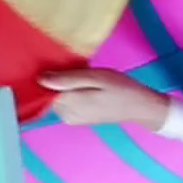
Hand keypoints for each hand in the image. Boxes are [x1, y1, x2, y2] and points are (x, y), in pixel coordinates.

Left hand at [42, 67, 170, 128]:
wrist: (141, 106)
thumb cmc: (120, 88)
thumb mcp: (95, 77)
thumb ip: (67, 79)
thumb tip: (40, 79)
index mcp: (69, 104)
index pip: (42, 89)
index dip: (45, 75)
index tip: (53, 65)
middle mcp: (66, 115)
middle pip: (48, 92)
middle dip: (55, 79)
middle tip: (73, 68)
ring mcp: (71, 118)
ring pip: (56, 96)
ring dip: (62, 85)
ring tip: (79, 75)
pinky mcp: (76, 118)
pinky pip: (64, 101)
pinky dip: (68, 91)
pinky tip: (81, 84)